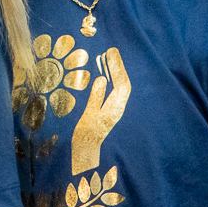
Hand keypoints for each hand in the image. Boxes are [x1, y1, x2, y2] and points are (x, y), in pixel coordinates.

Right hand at [70, 45, 130, 173]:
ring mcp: (114, 110)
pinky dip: (110, 81)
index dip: (117, 67)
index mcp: (115, 108)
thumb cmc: (84, 136)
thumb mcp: (88, 115)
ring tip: (106, 59)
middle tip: (110, 51)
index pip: (121, 83)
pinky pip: (113, 92)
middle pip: (122, 84)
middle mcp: (118, 108)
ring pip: (119, 88)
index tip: (111, 53)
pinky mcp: (109, 112)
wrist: (85, 155)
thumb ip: (96, 97)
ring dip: (114, 73)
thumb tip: (102, 79)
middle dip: (118, 67)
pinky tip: (103, 75)